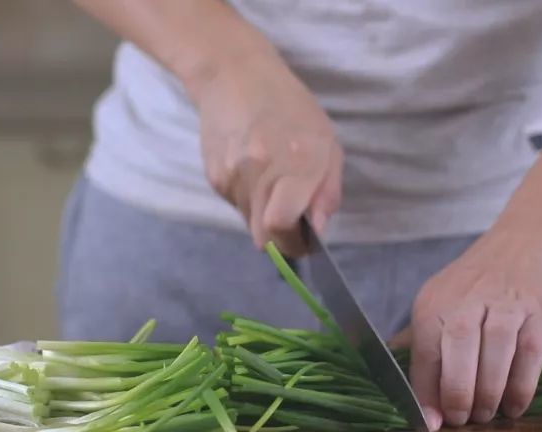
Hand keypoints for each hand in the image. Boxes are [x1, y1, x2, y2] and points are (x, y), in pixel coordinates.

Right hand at [193, 52, 342, 255]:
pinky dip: (248, 200)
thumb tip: (317, 230)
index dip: (293, 245)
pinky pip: (236, 206)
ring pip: (250, 223)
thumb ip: (327, 190)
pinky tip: (252, 171)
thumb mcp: (326, 142)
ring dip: (264, 216)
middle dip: (280, 240)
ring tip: (271, 182)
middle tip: (291, 225)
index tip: (303, 244)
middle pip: (264, 237)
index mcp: (296, 163)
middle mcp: (260, 172)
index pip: (281, 226)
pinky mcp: (214, 178)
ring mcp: (232, 176)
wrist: (234, 77)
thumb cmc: (290, 107)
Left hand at [400, 226, 541, 428]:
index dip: (427, 392)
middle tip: (462, 420)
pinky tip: (514, 406)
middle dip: (457, 393)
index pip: (424, 353)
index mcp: (436, 303)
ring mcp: (507, 305)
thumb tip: (419, 401)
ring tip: (486, 416)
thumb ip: (430, 347)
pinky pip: (530, 355)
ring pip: (494, 354)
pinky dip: (521, 387)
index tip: (432, 424)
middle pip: (457, 351)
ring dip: (488, 393)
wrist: (531, 240)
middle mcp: (468, 301)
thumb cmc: (481, 284)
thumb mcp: (444, 303)